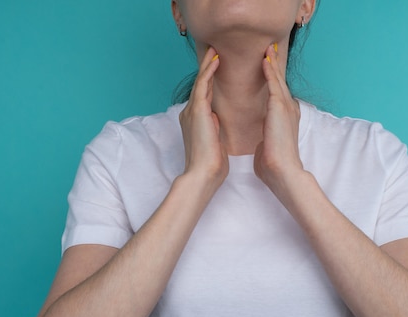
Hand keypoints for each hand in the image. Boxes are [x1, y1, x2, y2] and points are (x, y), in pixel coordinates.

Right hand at [179, 47, 227, 186]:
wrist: (203, 174)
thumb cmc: (211, 165)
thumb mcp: (213, 143)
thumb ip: (213, 129)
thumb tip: (215, 119)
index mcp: (195, 122)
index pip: (204, 97)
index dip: (210, 82)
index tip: (217, 70)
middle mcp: (190, 114)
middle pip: (200, 86)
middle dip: (207, 69)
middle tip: (213, 52)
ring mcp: (192, 111)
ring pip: (200, 82)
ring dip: (207, 65)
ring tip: (214, 51)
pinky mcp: (197, 111)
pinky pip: (202, 85)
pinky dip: (208, 71)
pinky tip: (215, 60)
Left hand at [254, 43, 304, 194]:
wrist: (282, 171)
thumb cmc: (273, 165)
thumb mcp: (268, 147)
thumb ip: (265, 140)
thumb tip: (261, 145)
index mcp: (285, 119)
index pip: (278, 95)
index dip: (273, 81)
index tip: (268, 70)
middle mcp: (289, 110)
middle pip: (280, 83)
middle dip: (274, 67)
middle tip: (269, 51)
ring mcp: (286, 107)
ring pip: (278, 80)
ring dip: (273, 63)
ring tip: (268, 50)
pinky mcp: (280, 107)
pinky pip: (273, 84)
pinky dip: (269, 71)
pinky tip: (265, 60)